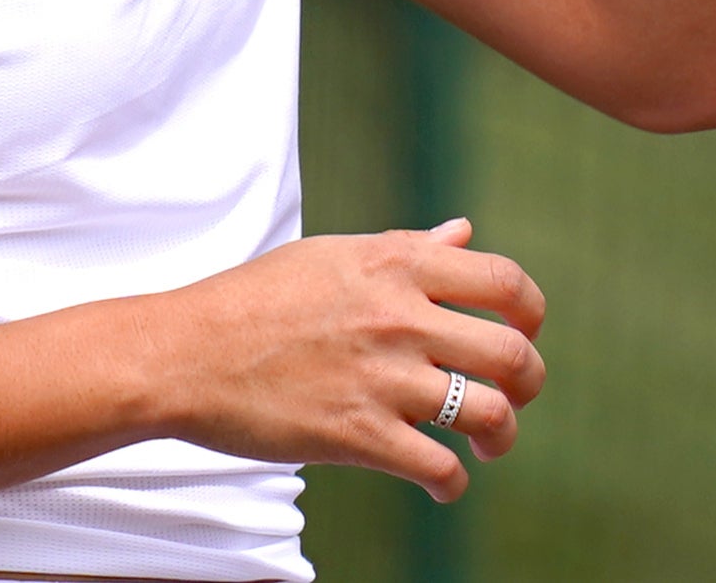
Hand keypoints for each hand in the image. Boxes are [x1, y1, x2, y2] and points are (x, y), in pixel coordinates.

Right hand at [152, 218, 546, 502]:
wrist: (185, 353)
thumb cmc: (253, 300)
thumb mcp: (331, 256)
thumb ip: (405, 248)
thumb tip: (461, 231)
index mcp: (395, 263)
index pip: (504, 282)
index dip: (530, 313)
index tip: (521, 332)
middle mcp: (399, 316)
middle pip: (514, 354)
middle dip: (528, 384)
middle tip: (512, 396)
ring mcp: (383, 377)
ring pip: (491, 414)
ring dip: (502, 437)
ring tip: (487, 444)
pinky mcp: (360, 436)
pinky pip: (441, 469)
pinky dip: (453, 485)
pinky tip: (442, 483)